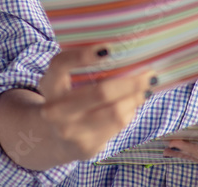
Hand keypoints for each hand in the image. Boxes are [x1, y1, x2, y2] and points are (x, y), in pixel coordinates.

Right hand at [0, 44, 155, 168]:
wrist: (48, 138)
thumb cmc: (62, 98)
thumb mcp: (60, 78)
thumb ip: (78, 64)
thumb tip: (123, 53)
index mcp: (49, 85)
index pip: (62, 65)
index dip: (84, 56)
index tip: (109, 48)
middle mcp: (55, 111)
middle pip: (101, 93)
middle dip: (131, 82)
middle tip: (149, 74)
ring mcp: (70, 132)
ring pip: (116, 113)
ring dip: (136, 99)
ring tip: (146, 90)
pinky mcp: (86, 149)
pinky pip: (118, 127)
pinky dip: (129, 113)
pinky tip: (132, 106)